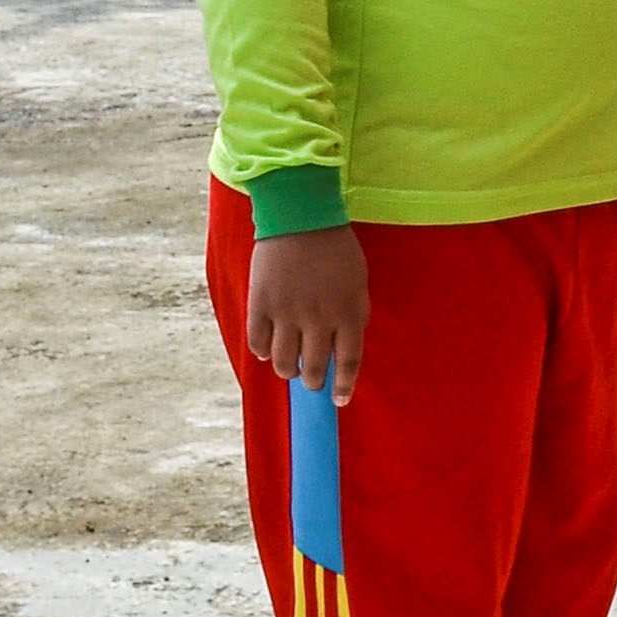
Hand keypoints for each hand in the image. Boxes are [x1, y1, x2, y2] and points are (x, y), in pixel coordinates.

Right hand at [247, 227, 370, 403]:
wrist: (301, 216)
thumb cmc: (336, 248)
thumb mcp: (358, 282)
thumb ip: (355, 315)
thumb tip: (345, 349)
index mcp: (348, 313)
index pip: (348, 363)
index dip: (344, 386)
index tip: (339, 400)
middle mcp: (318, 319)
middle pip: (315, 368)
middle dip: (313, 381)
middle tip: (311, 381)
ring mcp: (287, 313)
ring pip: (283, 362)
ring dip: (287, 370)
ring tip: (290, 367)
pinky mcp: (260, 304)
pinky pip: (258, 341)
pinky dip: (262, 351)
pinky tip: (267, 350)